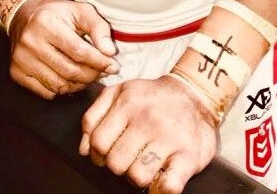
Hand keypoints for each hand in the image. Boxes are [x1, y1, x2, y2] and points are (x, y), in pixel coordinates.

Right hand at [8, 0, 118, 98]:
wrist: (22, 16)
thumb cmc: (55, 13)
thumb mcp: (80, 10)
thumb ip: (98, 28)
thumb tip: (110, 52)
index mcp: (45, 23)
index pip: (79, 51)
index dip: (100, 61)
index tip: (113, 65)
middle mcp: (30, 42)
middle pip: (70, 71)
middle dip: (93, 74)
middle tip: (103, 71)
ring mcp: (21, 60)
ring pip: (60, 85)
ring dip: (80, 84)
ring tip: (88, 74)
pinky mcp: (17, 73)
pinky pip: (47, 93)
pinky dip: (63, 89)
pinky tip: (69, 78)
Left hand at [79, 76, 218, 192]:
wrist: (193, 94)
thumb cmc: (151, 97)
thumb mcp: (118, 92)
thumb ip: (94, 116)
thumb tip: (84, 149)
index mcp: (127, 104)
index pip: (98, 142)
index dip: (97, 154)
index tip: (106, 153)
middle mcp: (147, 120)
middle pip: (116, 163)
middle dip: (117, 166)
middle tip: (127, 158)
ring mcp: (169, 138)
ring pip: (138, 177)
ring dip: (138, 176)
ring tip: (144, 164)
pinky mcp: (188, 156)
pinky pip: (169, 186)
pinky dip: (161, 188)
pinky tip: (161, 177)